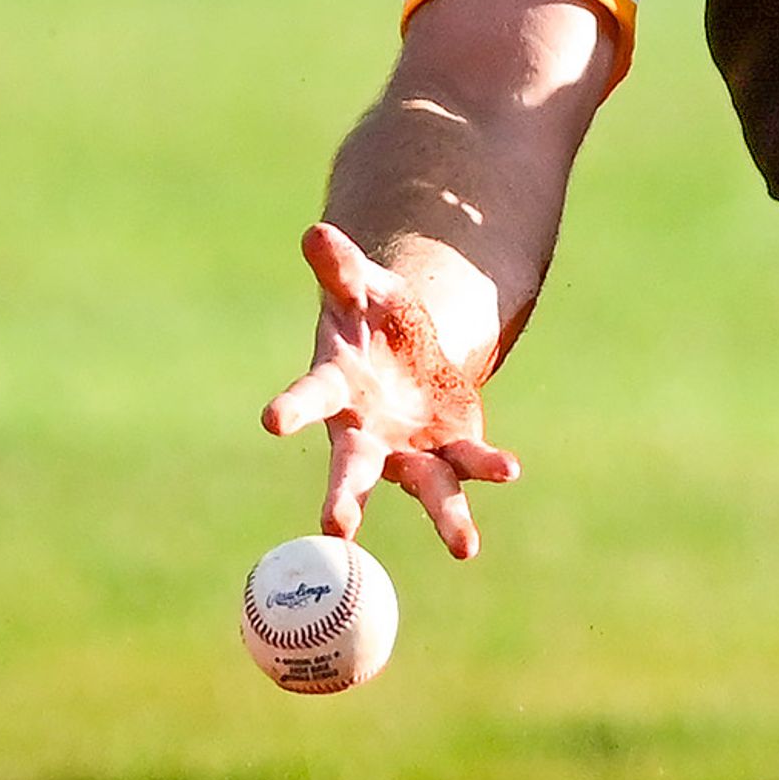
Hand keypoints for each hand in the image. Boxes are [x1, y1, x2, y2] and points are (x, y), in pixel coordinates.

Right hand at [257, 223, 520, 559]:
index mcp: (335, 386)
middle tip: (335, 528)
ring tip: (466, 547)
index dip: (291, 407)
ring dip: (444, 516)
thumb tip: (315, 232)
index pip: (309, 396)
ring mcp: (407, 449)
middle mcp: (365, 432)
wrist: (411, 354)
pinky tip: (509, 470)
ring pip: (422, 486)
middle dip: (345, 497)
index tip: (270, 421)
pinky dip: (488, 467)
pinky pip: (468, 464)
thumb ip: (341, 268)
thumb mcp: (364, 288)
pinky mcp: (449, 451)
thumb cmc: (373, 319)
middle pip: (353, 468)